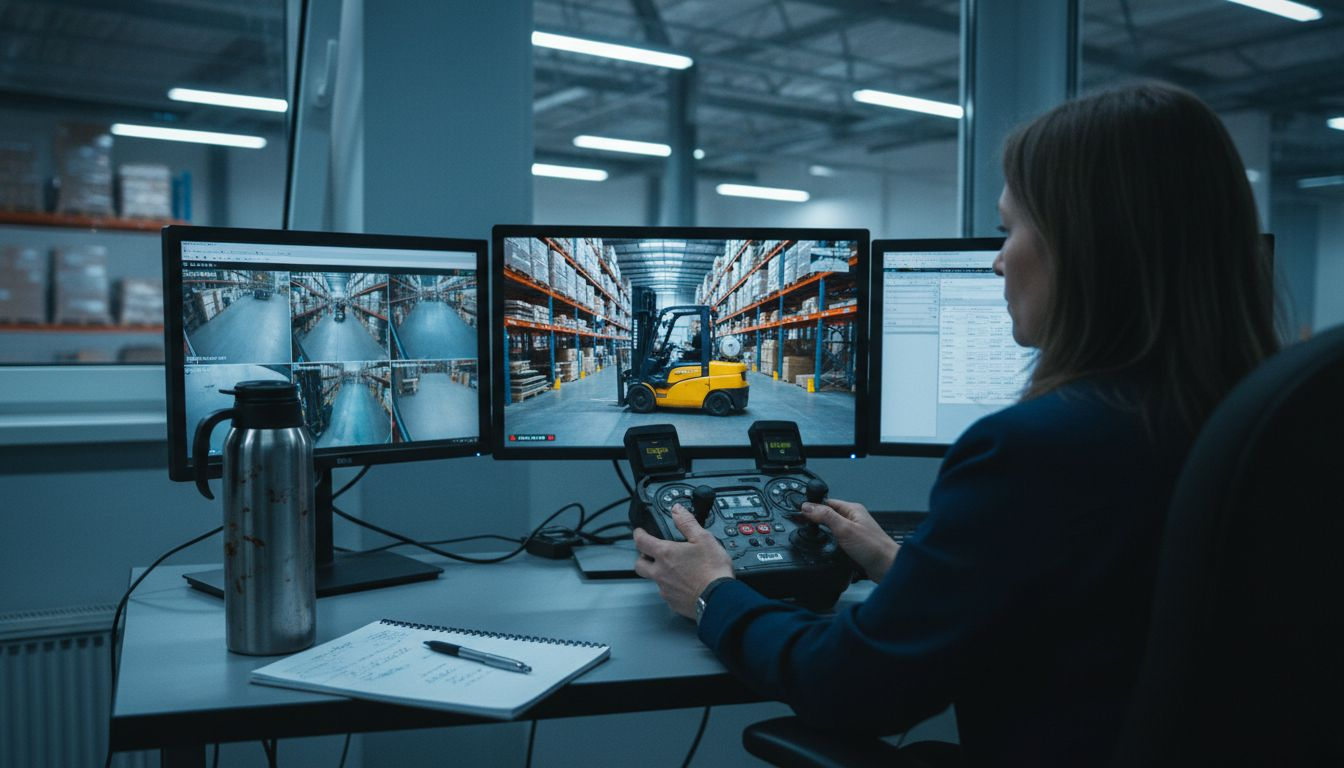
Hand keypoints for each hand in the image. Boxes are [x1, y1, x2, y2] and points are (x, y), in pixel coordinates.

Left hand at [633, 504, 734, 618]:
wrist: (719, 599)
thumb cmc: (712, 570)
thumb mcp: (703, 538)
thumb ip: (687, 523)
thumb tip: (677, 510)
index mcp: (665, 554)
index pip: (641, 541)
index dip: (638, 534)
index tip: (640, 532)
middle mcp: (660, 573)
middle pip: (639, 564)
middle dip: (642, 557)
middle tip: (650, 553)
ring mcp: (665, 589)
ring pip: (653, 580)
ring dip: (658, 573)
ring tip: (673, 570)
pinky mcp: (672, 603)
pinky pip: (666, 594)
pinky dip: (671, 588)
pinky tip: (684, 585)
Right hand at [799, 497, 897, 581]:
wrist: (888, 567)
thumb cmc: (874, 547)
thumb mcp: (845, 529)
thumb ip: (826, 516)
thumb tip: (808, 507)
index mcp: (852, 509)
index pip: (826, 502)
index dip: (812, 507)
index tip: (798, 513)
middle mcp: (854, 519)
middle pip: (828, 514)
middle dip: (815, 518)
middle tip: (800, 523)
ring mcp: (854, 532)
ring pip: (832, 527)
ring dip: (822, 530)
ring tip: (810, 532)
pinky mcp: (854, 545)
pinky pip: (837, 539)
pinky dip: (828, 541)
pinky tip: (824, 545)